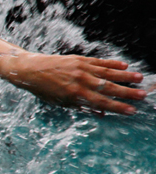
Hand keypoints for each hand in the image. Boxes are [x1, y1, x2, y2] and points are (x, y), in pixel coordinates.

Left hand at [8, 53, 144, 114]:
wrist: (30, 70)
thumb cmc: (44, 89)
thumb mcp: (60, 102)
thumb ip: (81, 107)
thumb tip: (101, 113)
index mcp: (75, 94)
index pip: (101, 103)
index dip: (118, 107)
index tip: (131, 110)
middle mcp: (80, 81)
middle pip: (108, 88)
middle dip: (126, 92)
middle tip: (142, 96)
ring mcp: (81, 68)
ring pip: (107, 72)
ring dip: (124, 76)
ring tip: (139, 78)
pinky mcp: (79, 59)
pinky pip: (99, 62)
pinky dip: (112, 64)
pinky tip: (124, 65)